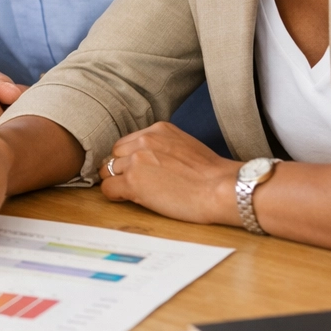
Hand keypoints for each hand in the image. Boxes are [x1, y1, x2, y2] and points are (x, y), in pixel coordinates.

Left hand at [97, 122, 240, 224]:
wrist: (222, 189)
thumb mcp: (184, 146)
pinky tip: (131, 200)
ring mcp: (136, 160)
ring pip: (108, 172)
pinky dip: (116, 196)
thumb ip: (162, 147)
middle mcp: (143, 140)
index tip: (139, 171)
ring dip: (118, 182)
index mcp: (157, 130)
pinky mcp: (132, 181)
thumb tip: (148, 159)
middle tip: (138, 184)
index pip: (127, 143)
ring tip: (138, 193)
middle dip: (121, 170)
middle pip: (114, 156)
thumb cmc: (211, 175)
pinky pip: (108, 189)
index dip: (129, 159)